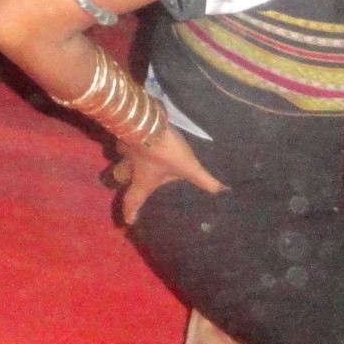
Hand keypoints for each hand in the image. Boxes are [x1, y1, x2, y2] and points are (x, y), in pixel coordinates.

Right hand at [110, 124, 225, 224]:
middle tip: (127, 181)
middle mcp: (130, 166)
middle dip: (122, 179)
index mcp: (143, 180)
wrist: (147, 122)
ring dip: (124, 158)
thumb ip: (205, 180)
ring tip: (132, 156)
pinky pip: (124, 140)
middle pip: (120, 176)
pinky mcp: (126, 132)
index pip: (132, 201)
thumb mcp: (188, 167)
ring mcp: (125, 148)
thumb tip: (223, 192)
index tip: (128, 221)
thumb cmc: (166, 151)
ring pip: (119, 156)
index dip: (130, 212)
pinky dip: (128, 141)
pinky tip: (137, 137)